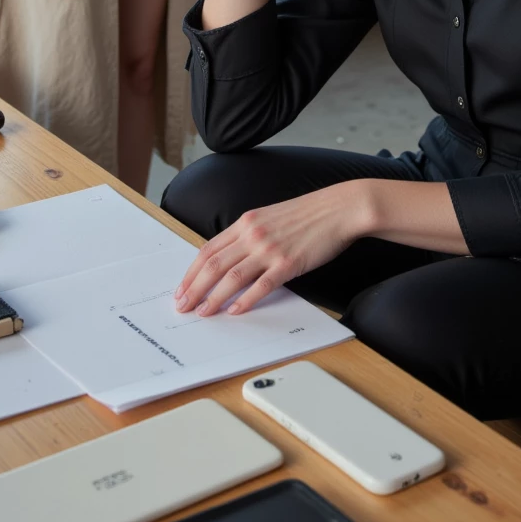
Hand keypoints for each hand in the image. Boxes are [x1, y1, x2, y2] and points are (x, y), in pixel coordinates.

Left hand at [175, 182, 368, 316]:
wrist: (338, 209)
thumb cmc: (308, 215)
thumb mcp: (270, 217)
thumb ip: (248, 234)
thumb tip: (230, 259)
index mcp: (246, 222)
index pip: (208, 249)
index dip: (191, 272)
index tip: (181, 289)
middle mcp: (253, 234)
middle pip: (214, 265)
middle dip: (194, 288)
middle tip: (183, 307)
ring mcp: (269, 248)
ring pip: (232, 277)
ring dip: (213, 298)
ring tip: (202, 313)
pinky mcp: (288, 262)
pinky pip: (261, 285)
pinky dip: (245, 300)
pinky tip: (235, 311)